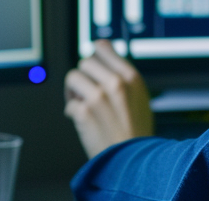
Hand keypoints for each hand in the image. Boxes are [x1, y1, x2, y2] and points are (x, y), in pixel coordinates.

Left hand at [64, 40, 153, 157]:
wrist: (134, 160)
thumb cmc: (136, 131)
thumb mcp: (139, 95)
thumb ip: (122, 73)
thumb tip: (101, 48)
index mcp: (131, 76)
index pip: (102, 47)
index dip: (94, 57)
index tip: (92, 66)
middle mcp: (115, 83)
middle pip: (84, 62)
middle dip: (83, 76)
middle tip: (87, 91)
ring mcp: (98, 97)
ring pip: (72, 78)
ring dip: (74, 91)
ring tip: (82, 104)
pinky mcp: (84, 113)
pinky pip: (69, 105)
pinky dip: (73, 113)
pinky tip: (83, 121)